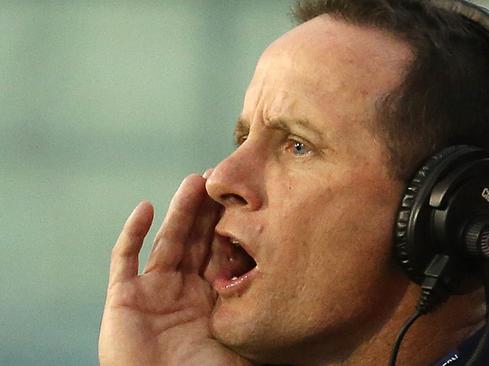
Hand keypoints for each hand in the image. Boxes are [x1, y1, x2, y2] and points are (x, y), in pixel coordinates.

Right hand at [99, 174, 253, 365]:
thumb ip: (262, 324)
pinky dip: (132, 233)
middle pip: (197, 240)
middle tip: (221, 178)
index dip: (231, 227)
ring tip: (195, 181)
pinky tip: (146, 208)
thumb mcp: (243, 347)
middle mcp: (183, 291)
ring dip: (179, 211)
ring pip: (168, 241)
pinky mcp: (124, 298)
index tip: (244, 199)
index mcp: (210, 300)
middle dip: (208, 210)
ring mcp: (152, 293)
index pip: (221, 253)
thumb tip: (302, 312)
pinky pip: (125, 259)